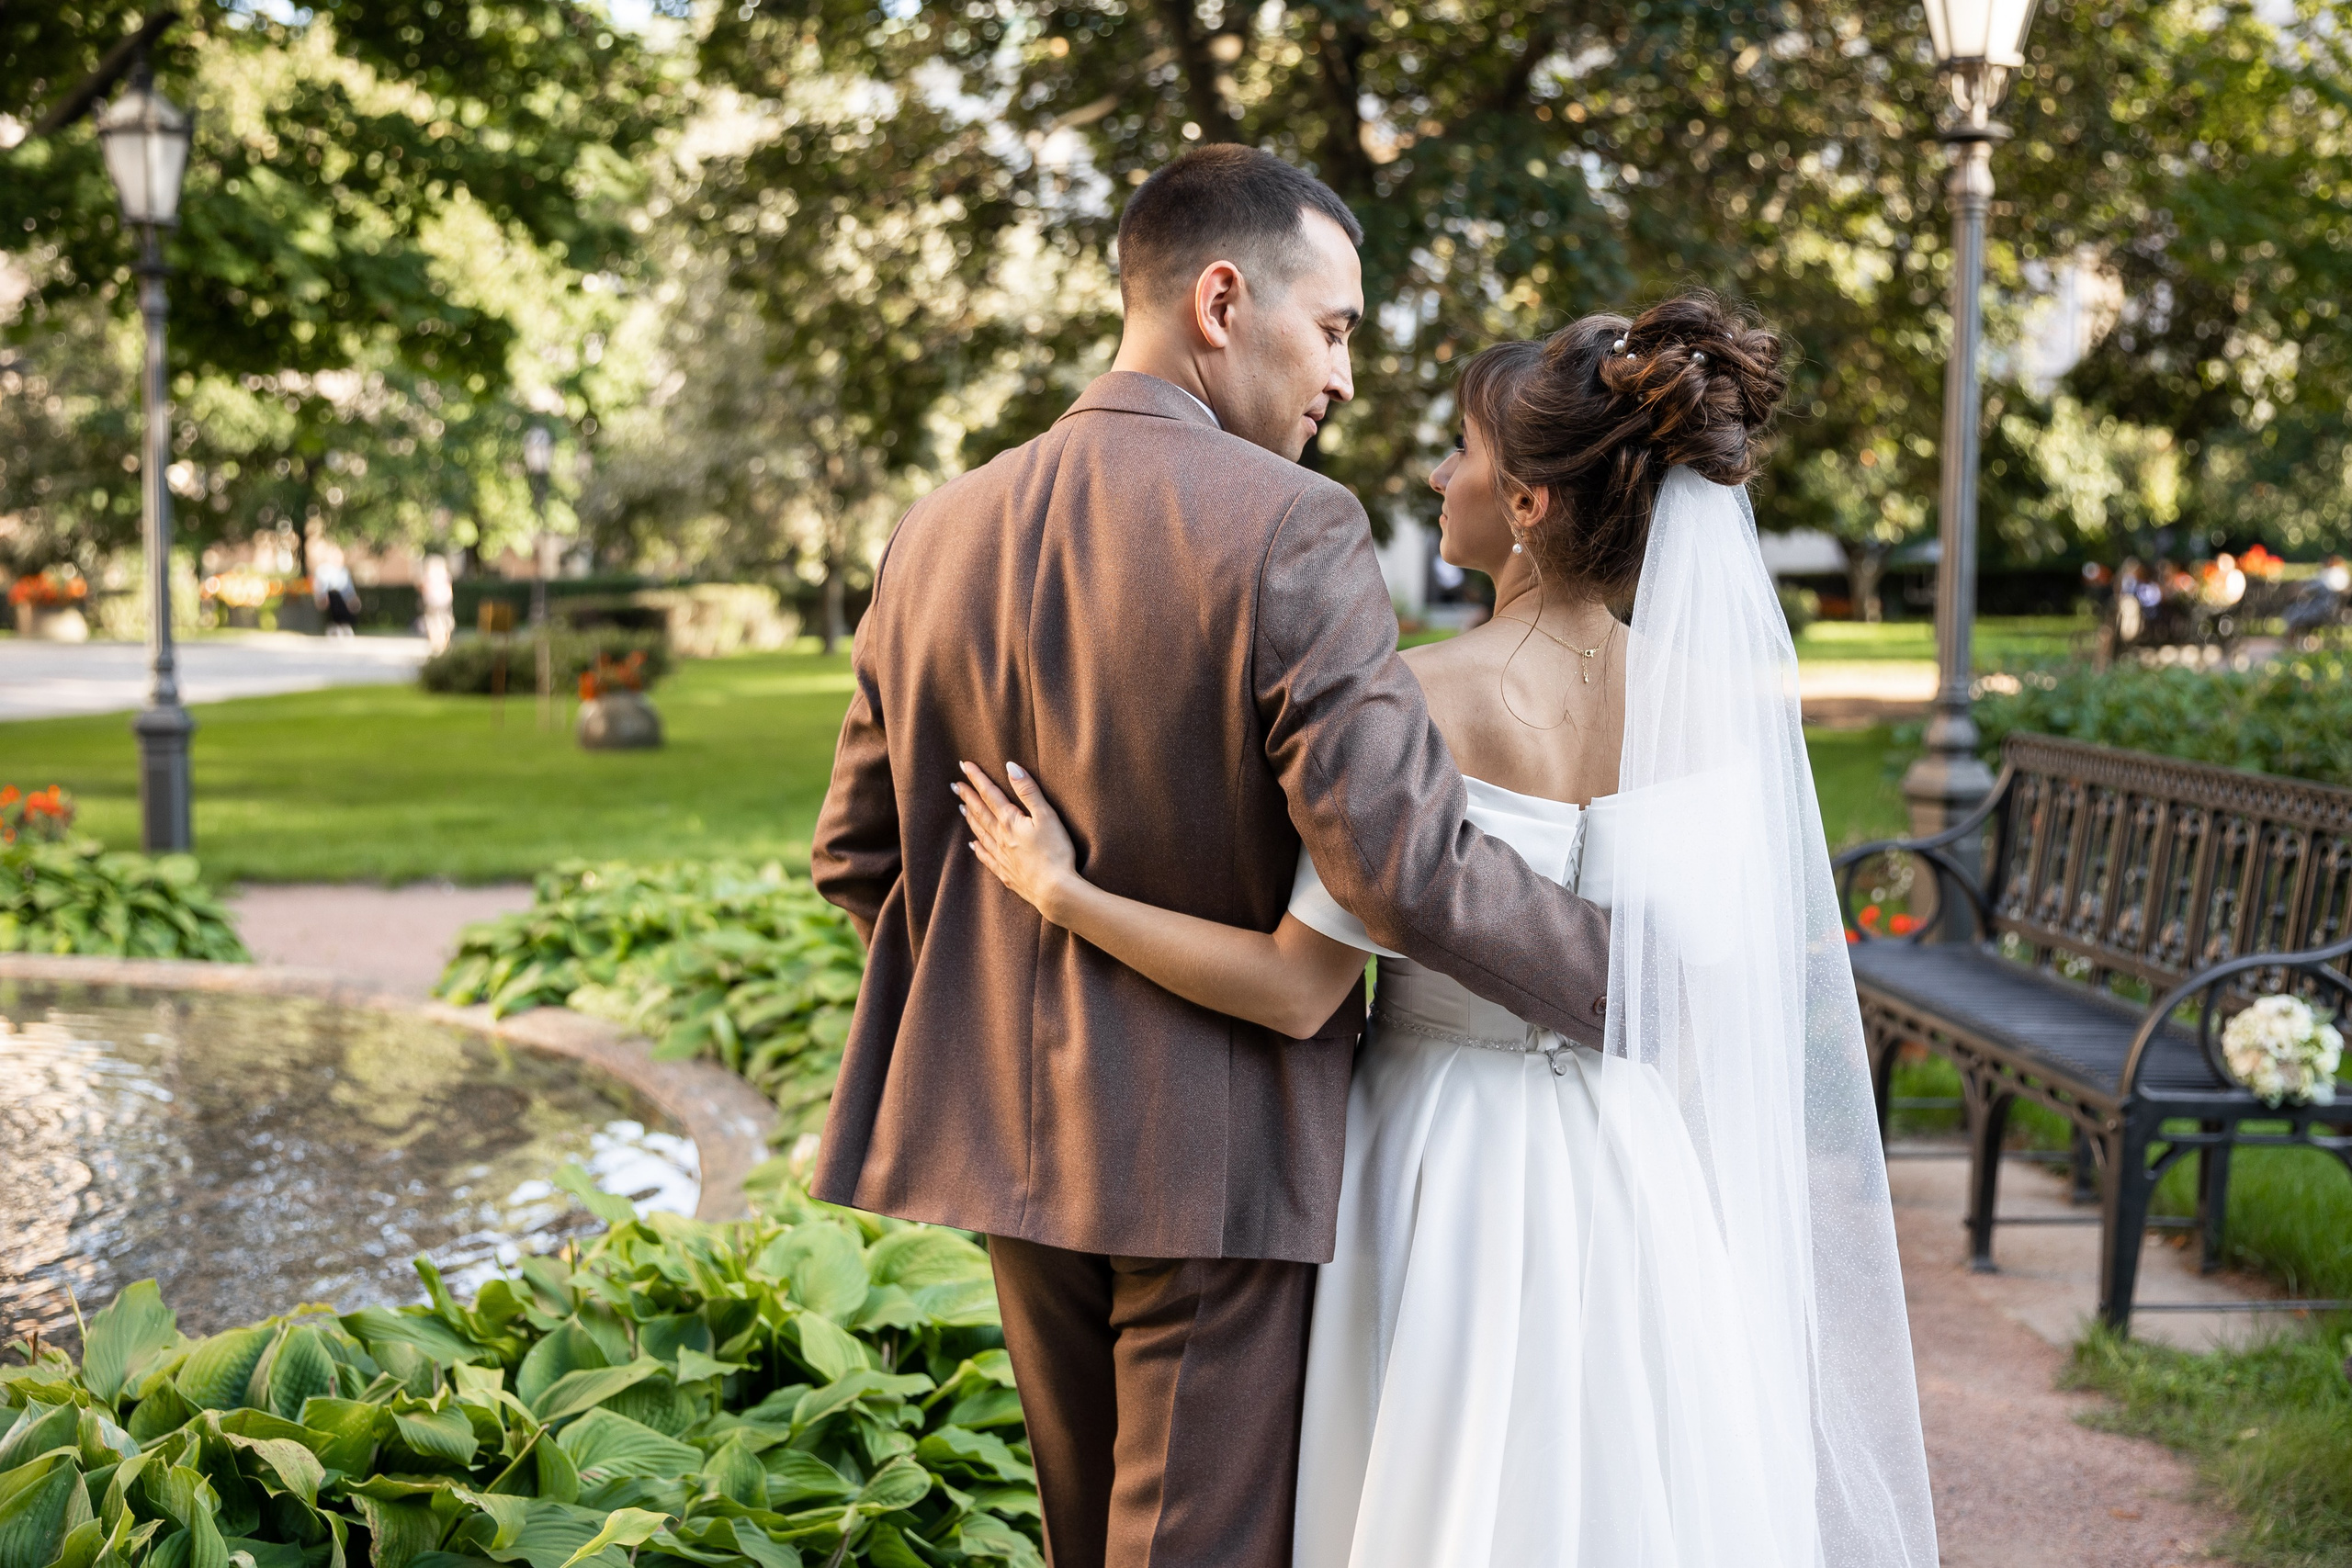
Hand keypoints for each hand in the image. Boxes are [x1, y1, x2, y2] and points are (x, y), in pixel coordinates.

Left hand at [955, 761, 1081, 924]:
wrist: (1054, 890)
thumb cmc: (1055, 852)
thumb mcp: (1047, 816)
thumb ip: (1028, 791)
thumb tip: (1010, 767)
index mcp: (1010, 821)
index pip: (990, 794)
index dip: (977, 778)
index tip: (964, 765)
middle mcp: (1001, 837)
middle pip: (981, 813)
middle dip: (968, 796)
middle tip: (954, 785)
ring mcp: (1002, 857)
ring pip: (981, 833)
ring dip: (970, 819)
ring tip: (961, 808)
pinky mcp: (1007, 874)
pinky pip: (987, 858)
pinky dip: (978, 849)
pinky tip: (973, 845)